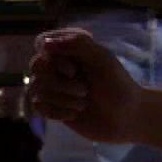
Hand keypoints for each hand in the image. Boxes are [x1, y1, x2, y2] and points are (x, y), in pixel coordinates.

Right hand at [24, 29, 143, 144]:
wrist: (126, 119)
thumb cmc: (118, 85)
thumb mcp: (103, 59)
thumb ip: (77, 44)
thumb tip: (45, 44)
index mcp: (69, 48)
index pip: (42, 42)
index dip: (53, 58)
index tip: (74, 69)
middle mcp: (58, 65)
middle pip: (36, 66)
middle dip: (60, 83)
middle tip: (85, 90)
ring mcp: (54, 86)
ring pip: (35, 88)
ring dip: (63, 99)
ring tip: (84, 103)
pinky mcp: (52, 107)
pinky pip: (37, 106)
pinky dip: (57, 112)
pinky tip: (74, 114)